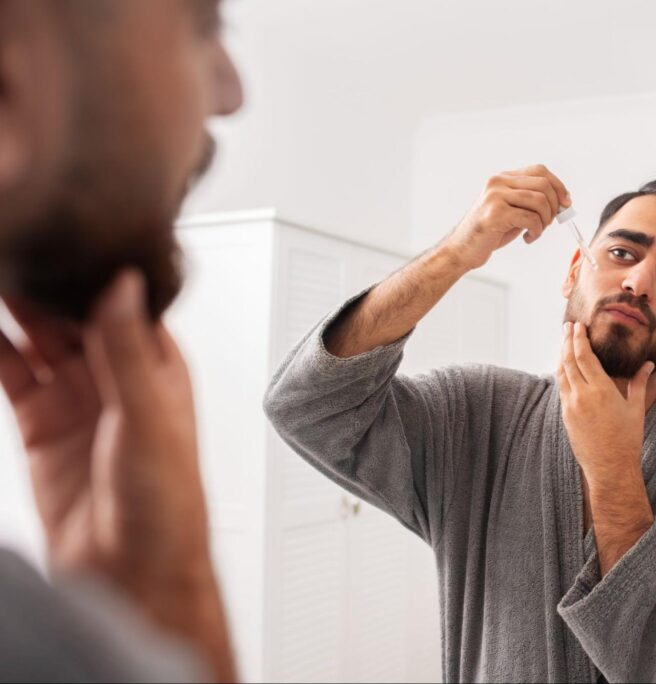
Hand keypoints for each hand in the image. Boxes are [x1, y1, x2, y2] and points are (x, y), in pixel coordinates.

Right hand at [0, 270, 234, 681]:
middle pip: (72, 313)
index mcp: (160, 365)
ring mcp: (78, 397)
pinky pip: (11, 373)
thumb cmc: (167, 503)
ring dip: (12, 307)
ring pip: (37, 337)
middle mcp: (118, 375)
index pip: (120, 300)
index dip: (90, 268)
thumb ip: (130, 351)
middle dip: (43, 281)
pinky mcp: (42, 424)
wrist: (134, 571)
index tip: (59, 231)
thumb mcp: (150, 418)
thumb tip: (125, 283)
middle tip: (14, 241)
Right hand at [445, 164, 570, 269]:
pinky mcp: (495, 213)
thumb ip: (531, 201)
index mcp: (503, 178)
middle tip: (549, 223)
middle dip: (554, 206)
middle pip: (543, 184)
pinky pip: (531, 218)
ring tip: (536, 232)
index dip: (558, 185)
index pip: (539, 171)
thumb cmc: (489, 233)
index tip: (566, 203)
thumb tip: (563, 200)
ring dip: (545, 220)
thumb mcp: (513, 210)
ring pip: (539, 201)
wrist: (462, 250)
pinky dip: (536, 231)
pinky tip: (528, 238)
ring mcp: (495, 196)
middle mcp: (498, 182)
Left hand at [557, 321, 655, 574]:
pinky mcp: (565, 416)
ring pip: (561, 373)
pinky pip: (561, 388)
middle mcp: (582, 395)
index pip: (585, 356)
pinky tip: (564, 367)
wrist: (610, 467)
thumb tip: (650, 364)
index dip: (579, 339)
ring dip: (562, 355)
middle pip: (569, 360)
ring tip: (564, 342)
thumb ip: (640, 383)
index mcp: (601, 390)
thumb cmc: (627, 439)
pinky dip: (561, 373)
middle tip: (568, 327)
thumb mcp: (637, 408)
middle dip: (567, 341)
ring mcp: (570, 406)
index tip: (578, 325)